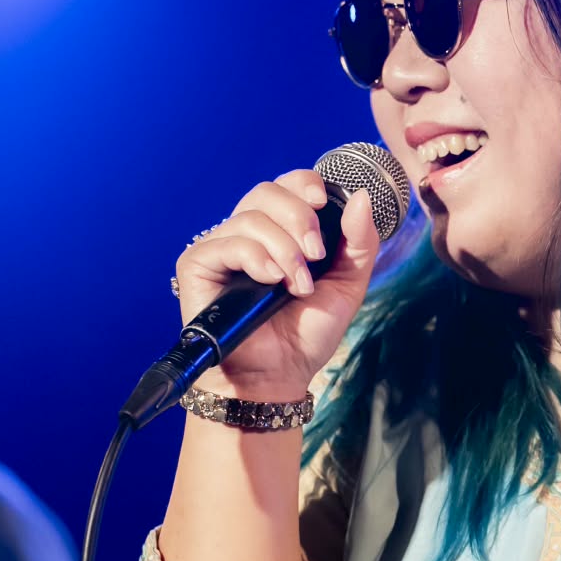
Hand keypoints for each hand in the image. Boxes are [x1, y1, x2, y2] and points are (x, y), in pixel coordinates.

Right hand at [173, 167, 383, 396]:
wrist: (277, 376)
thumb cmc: (305, 334)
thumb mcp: (346, 285)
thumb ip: (359, 243)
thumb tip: (362, 196)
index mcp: (280, 232)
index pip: (285, 186)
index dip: (303, 184)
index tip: (323, 203)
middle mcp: (248, 234)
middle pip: (266, 192)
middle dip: (299, 218)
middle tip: (315, 256)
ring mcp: (221, 247)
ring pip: (251, 217)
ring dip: (284, 249)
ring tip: (297, 286)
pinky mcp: (198, 264)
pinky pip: (229, 242)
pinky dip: (257, 258)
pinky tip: (271, 281)